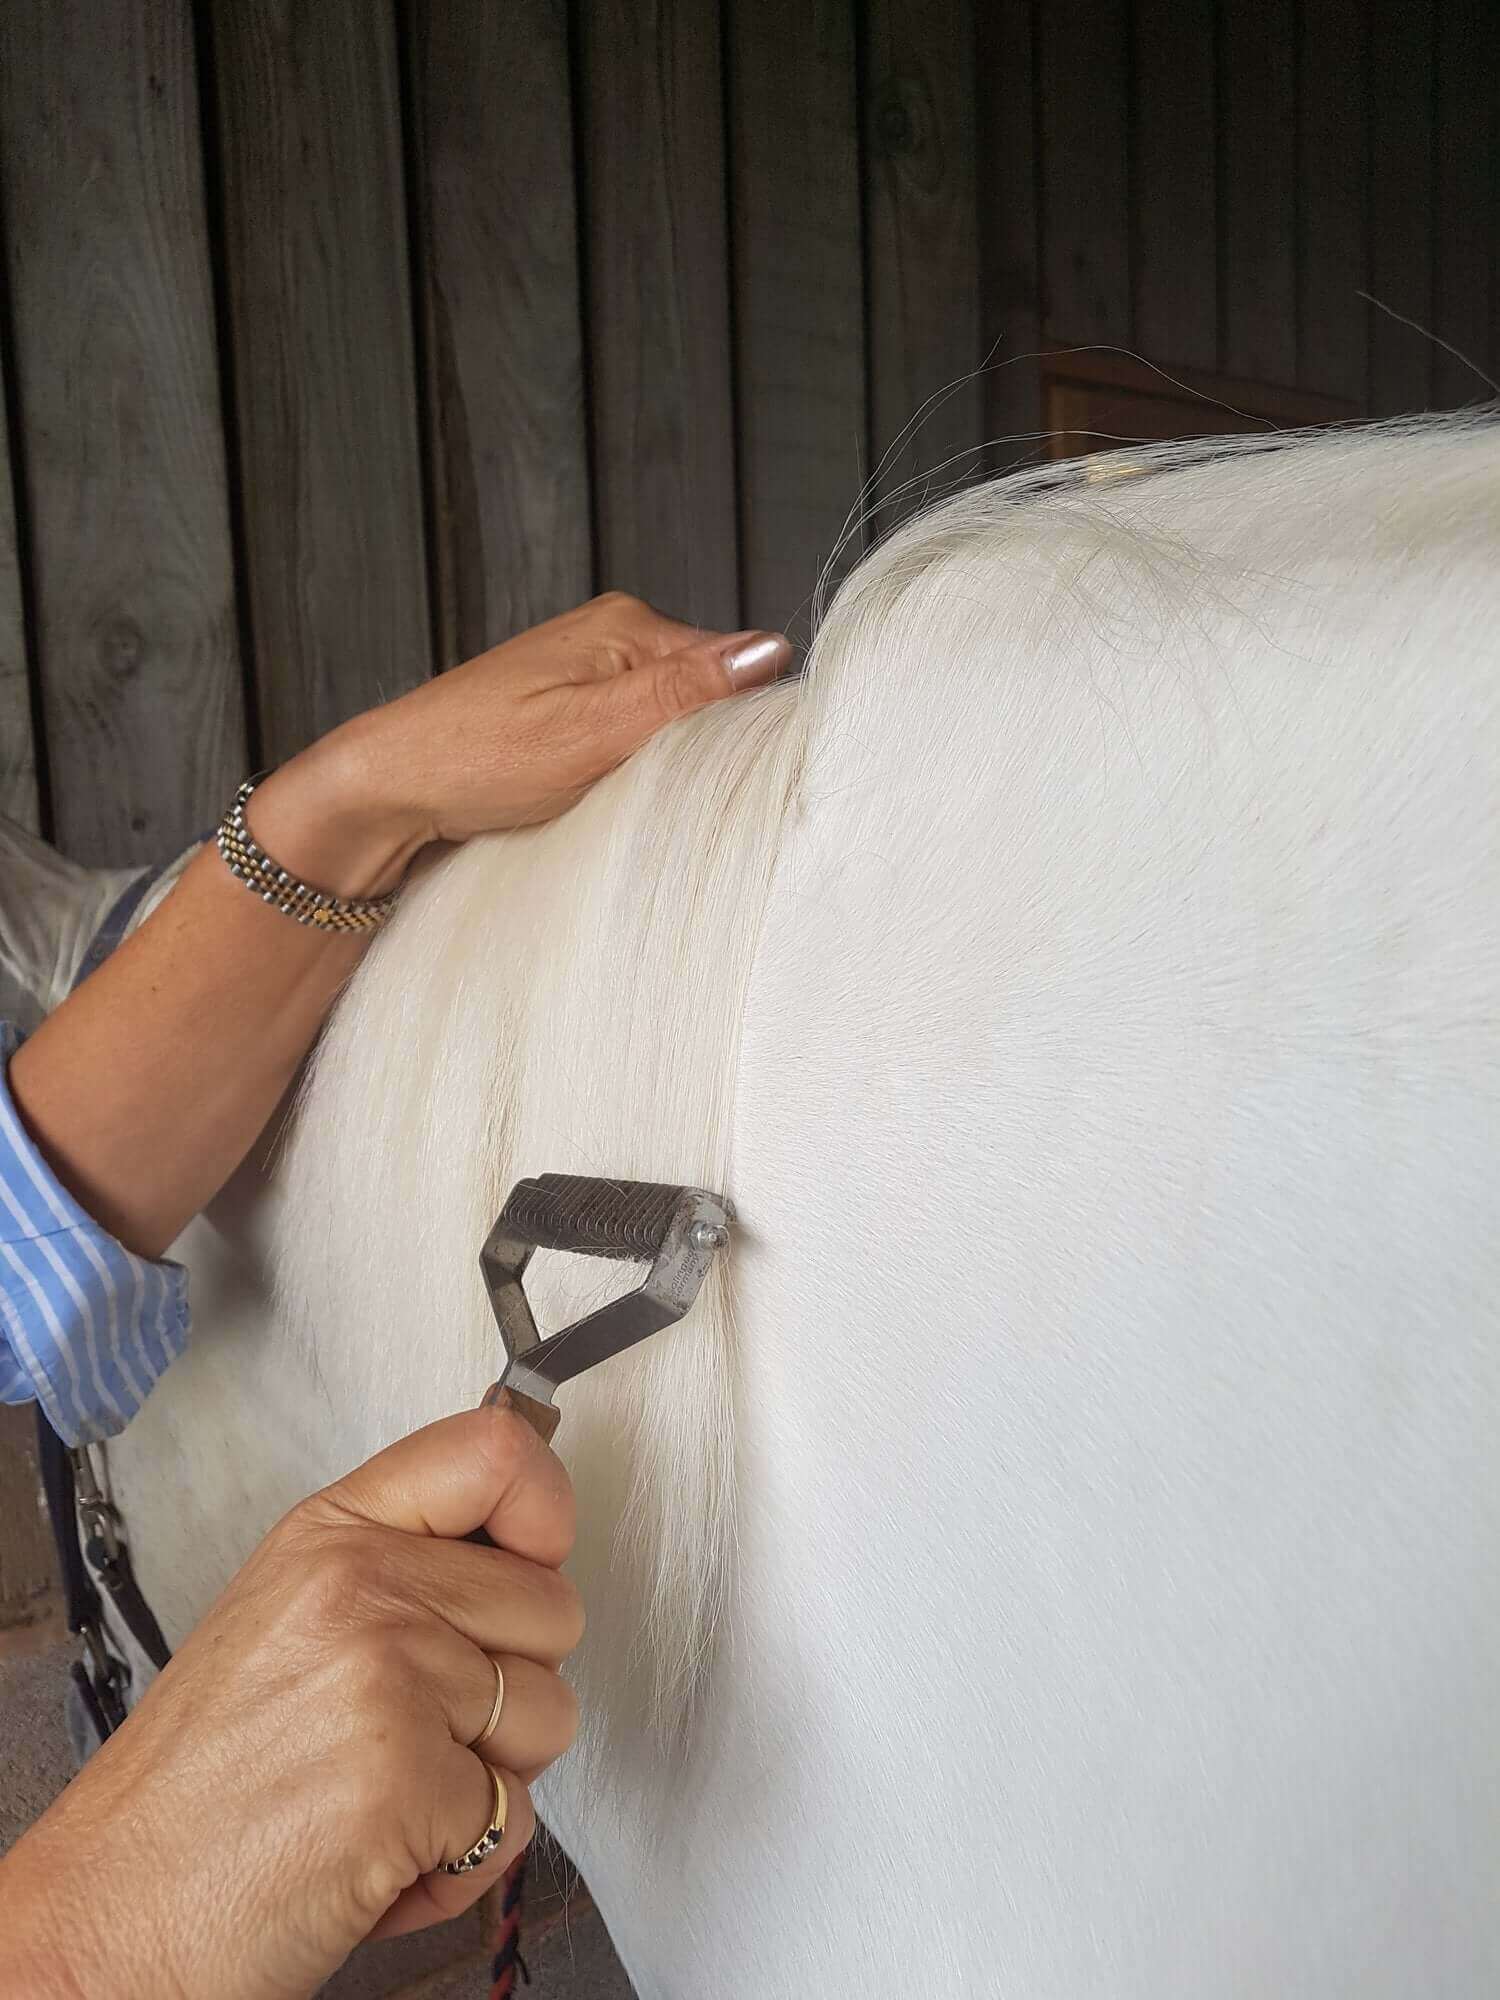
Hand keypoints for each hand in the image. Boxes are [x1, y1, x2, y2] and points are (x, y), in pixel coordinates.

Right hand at [0, 1404, 582, 1999]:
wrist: (112, 1915)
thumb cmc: (197, 1788)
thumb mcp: (284, 1616)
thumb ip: (399, 1570)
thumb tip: (524, 1551)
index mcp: (331, 1536)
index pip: (494, 1453)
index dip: (544, 1506)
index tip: (537, 1549)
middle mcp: (361, 1587)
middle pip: (552, 1607)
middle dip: (507, 1688)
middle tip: (411, 1730)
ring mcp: (386, 1676)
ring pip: (548, 1714)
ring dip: (487, 1779)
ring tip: (387, 1793)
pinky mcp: (406, 1779)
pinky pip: (513, 1818)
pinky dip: (460, 1860)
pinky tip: (379, 1855)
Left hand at [253, 593, 792, 895]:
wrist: (388, 791)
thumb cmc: (473, 760)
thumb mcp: (589, 730)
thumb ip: (680, 692)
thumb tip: (772, 650)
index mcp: (627, 627)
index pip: (734, 668)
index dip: (745, 728)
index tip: (731, 778)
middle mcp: (614, 640)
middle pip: (707, 698)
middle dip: (704, 751)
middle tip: (670, 795)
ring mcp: (592, 677)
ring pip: (673, 726)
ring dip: (668, 768)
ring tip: (630, 797)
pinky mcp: (575, 716)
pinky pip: (637, 743)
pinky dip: (634, 776)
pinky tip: (609, 798)